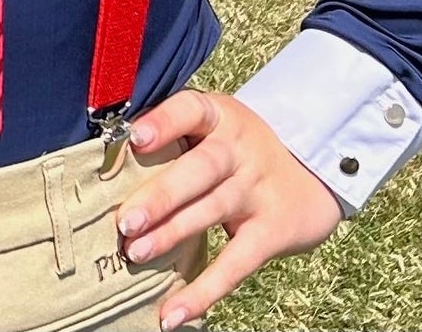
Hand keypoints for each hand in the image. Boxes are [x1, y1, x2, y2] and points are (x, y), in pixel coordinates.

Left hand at [114, 91, 343, 326]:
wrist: (312, 171)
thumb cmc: (239, 148)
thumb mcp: (216, 126)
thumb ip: (175, 135)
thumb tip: (109, 159)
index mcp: (221, 116)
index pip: (192, 110)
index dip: (165, 121)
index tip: (136, 137)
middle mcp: (240, 148)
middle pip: (200, 168)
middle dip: (162, 194)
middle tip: (126, 220)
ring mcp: (258, 189)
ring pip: (212, 210)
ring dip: (172, 234)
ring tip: (136, 252)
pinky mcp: (270, 232)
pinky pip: (235, 263)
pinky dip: (203, 291)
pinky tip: (173, 312)